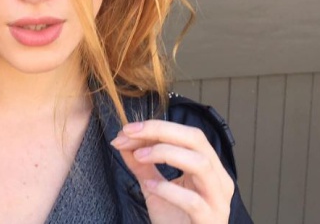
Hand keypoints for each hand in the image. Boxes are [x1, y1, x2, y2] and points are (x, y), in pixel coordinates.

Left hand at [110, 120, 233, 223]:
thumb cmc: (174, 219)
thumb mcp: (154, 186)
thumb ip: (140, 164)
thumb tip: (121, 140)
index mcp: (209, 167)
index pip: (188, 134)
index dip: (157, 126)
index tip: (128, 129)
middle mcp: (218, 179)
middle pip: (196, 139)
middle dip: (160, 130)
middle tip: (130, 133)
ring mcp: (217, 201)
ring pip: (200, 164)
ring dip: (165, 153)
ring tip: (139, 157)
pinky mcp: (210, 221)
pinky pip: (193, 201)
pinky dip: (169, 189)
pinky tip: (151, 187)